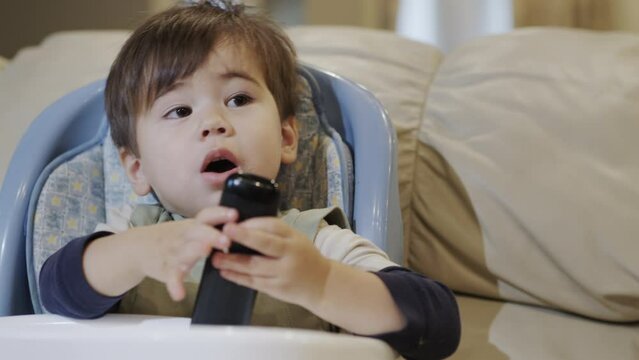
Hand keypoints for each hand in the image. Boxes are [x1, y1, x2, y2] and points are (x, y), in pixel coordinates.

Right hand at [137, 207, 236, 300]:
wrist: (140, 247)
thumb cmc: (176, 237)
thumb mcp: (194, 227)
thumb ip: (214, 227)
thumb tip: (246, 227)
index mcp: (195, 225)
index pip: (208, 215)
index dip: (220, 214)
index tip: (234, 214)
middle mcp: (185, 236)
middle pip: (198, 232)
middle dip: (212, 234)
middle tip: (227, 239)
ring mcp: (174, 252)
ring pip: (185, 251)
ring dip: (195, 251)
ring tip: (205, 251)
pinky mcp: (166, 269)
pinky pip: (171, 277)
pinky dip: (174, 285)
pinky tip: (179, 294)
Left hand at [212, 217, 331, 308]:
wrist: (322, 284)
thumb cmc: (304, 256)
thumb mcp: (296, 239)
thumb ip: (275, 232)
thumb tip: (244, 225)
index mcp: (294, 239)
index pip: (273, 226)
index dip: (252, 224)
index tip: (233, 222)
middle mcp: (290, 256)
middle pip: (265, 245)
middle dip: (243, 237)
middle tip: (224, 232)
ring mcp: (283, 274)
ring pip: (254, 267)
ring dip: (233, 262)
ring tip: (216, 257)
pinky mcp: (276, 289)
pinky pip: (253, 282)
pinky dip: (238, 277)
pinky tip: (225, 272)